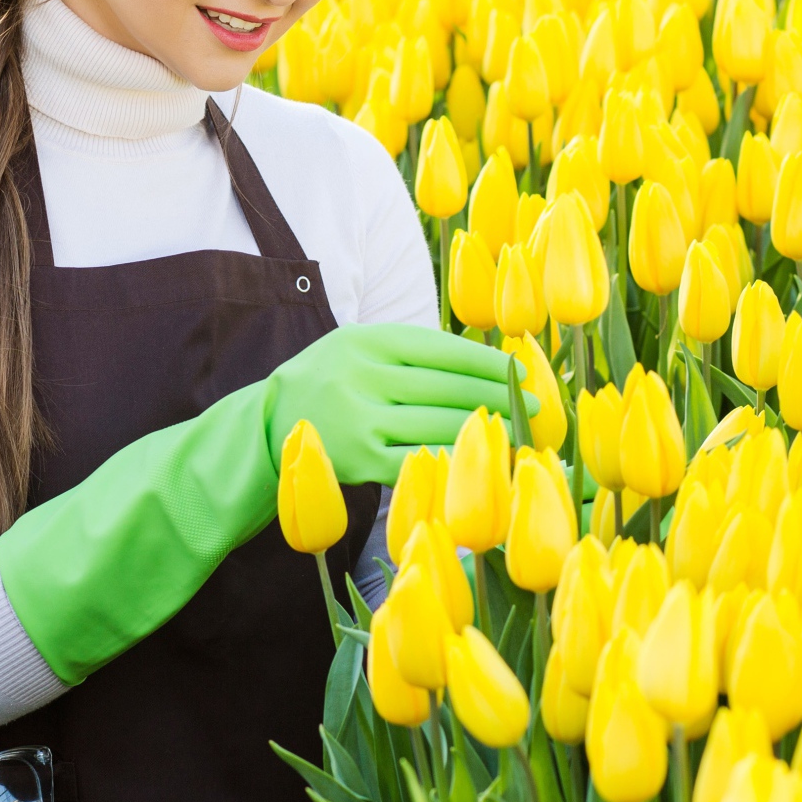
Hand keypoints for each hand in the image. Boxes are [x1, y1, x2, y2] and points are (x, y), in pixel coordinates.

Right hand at [263, 323, 527, 484]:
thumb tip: (484, 365)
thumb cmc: (327, 385)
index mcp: (365, 340)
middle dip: (498, 397)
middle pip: (448, 387)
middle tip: (536, 406)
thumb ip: (408, 353)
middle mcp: (361, 375)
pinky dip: (453, 459)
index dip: (488, 362)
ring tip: (517, 433)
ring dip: (486, 430)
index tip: (521, 372)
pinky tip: (480, 460)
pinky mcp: (359, 460)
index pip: (442, 348)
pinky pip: (419, 459)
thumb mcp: (356, 351)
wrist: (265, 428)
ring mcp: (359, 420)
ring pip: (439, 423)